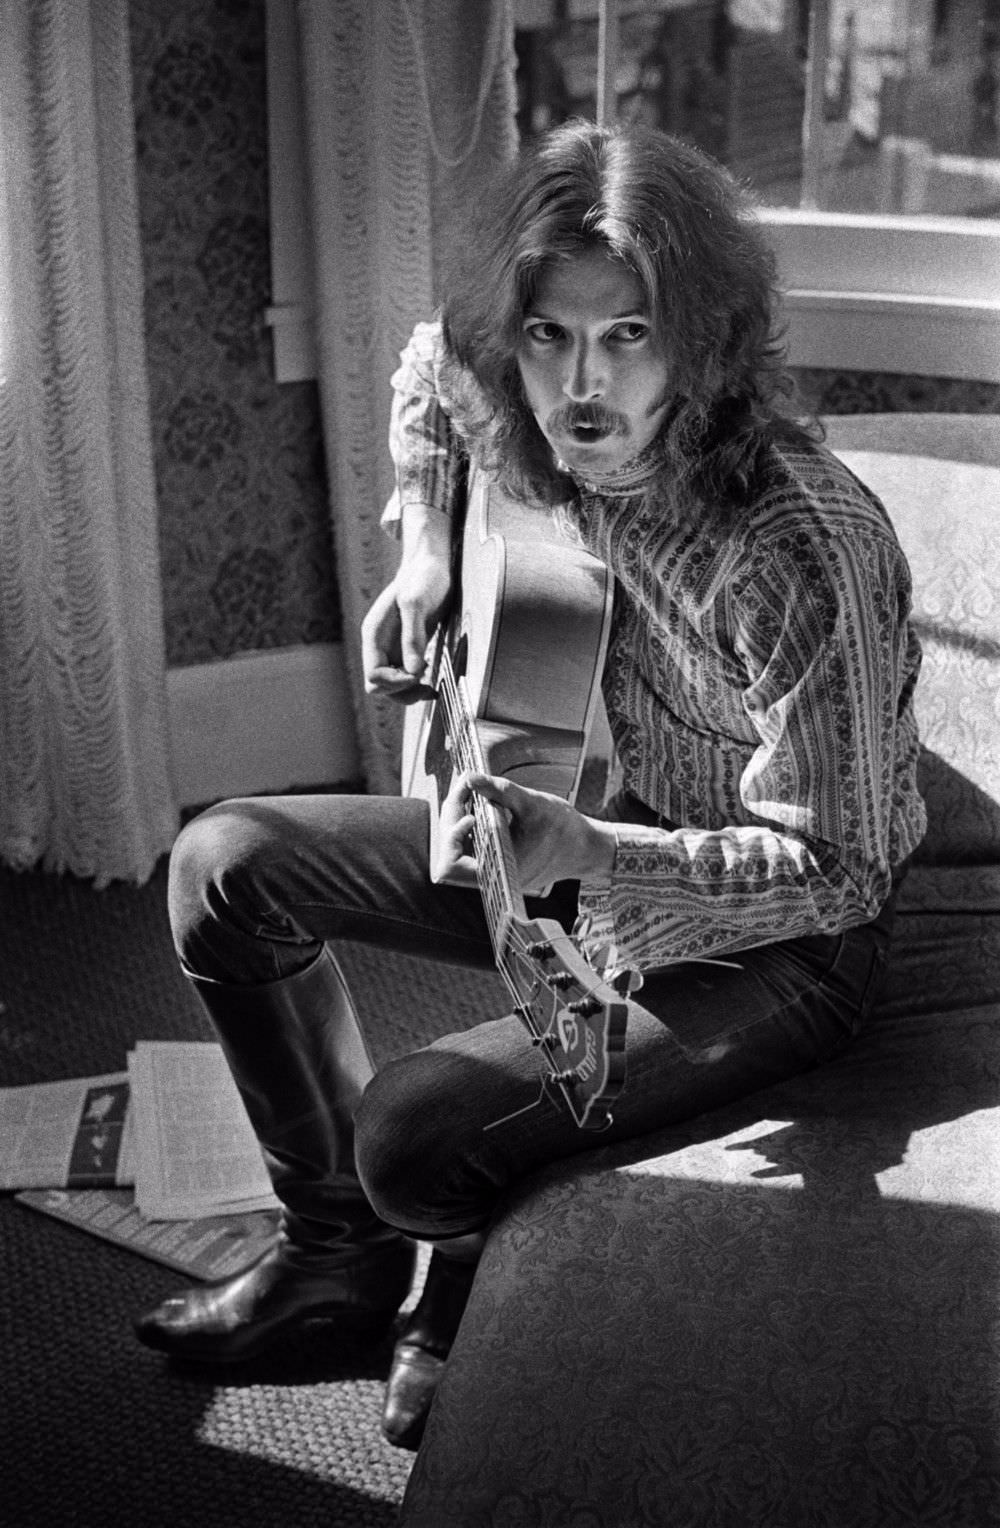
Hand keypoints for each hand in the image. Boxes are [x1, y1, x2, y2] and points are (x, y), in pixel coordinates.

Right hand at [361, 548, 450, 697]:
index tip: (419, 673)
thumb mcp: (417, 603)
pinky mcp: (406, 648)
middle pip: (379, 686)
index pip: (374, 675)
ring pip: (391, 685)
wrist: (431, 564)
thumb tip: (413, 670)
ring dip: (408, 692)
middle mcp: (379, 644)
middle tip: (426, 687)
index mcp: (374, 634)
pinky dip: (415, 684)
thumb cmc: (423, 577)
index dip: (396, 681)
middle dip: (400, 691)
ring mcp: (391, 647)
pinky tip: (432, 683)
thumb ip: (413, 636)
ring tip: (430, 689)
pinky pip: (404, 676)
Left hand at [436, 771, 616, 892]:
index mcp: (498, 871)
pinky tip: (480, 803)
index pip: (451, 866)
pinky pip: (475, 847)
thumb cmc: (565, 830)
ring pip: (462, 849)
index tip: (470, 811)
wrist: (588, 848)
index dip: (452, 837)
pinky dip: (474, 826)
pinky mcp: (501, 863)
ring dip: (461, 820)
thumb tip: (470, 777)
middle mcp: (494, 877)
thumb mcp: (531, 803)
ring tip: (470, 792)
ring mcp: (497, 871)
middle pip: (453, 853)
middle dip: (454, 818)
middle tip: (465, 787)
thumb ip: (498, 789)